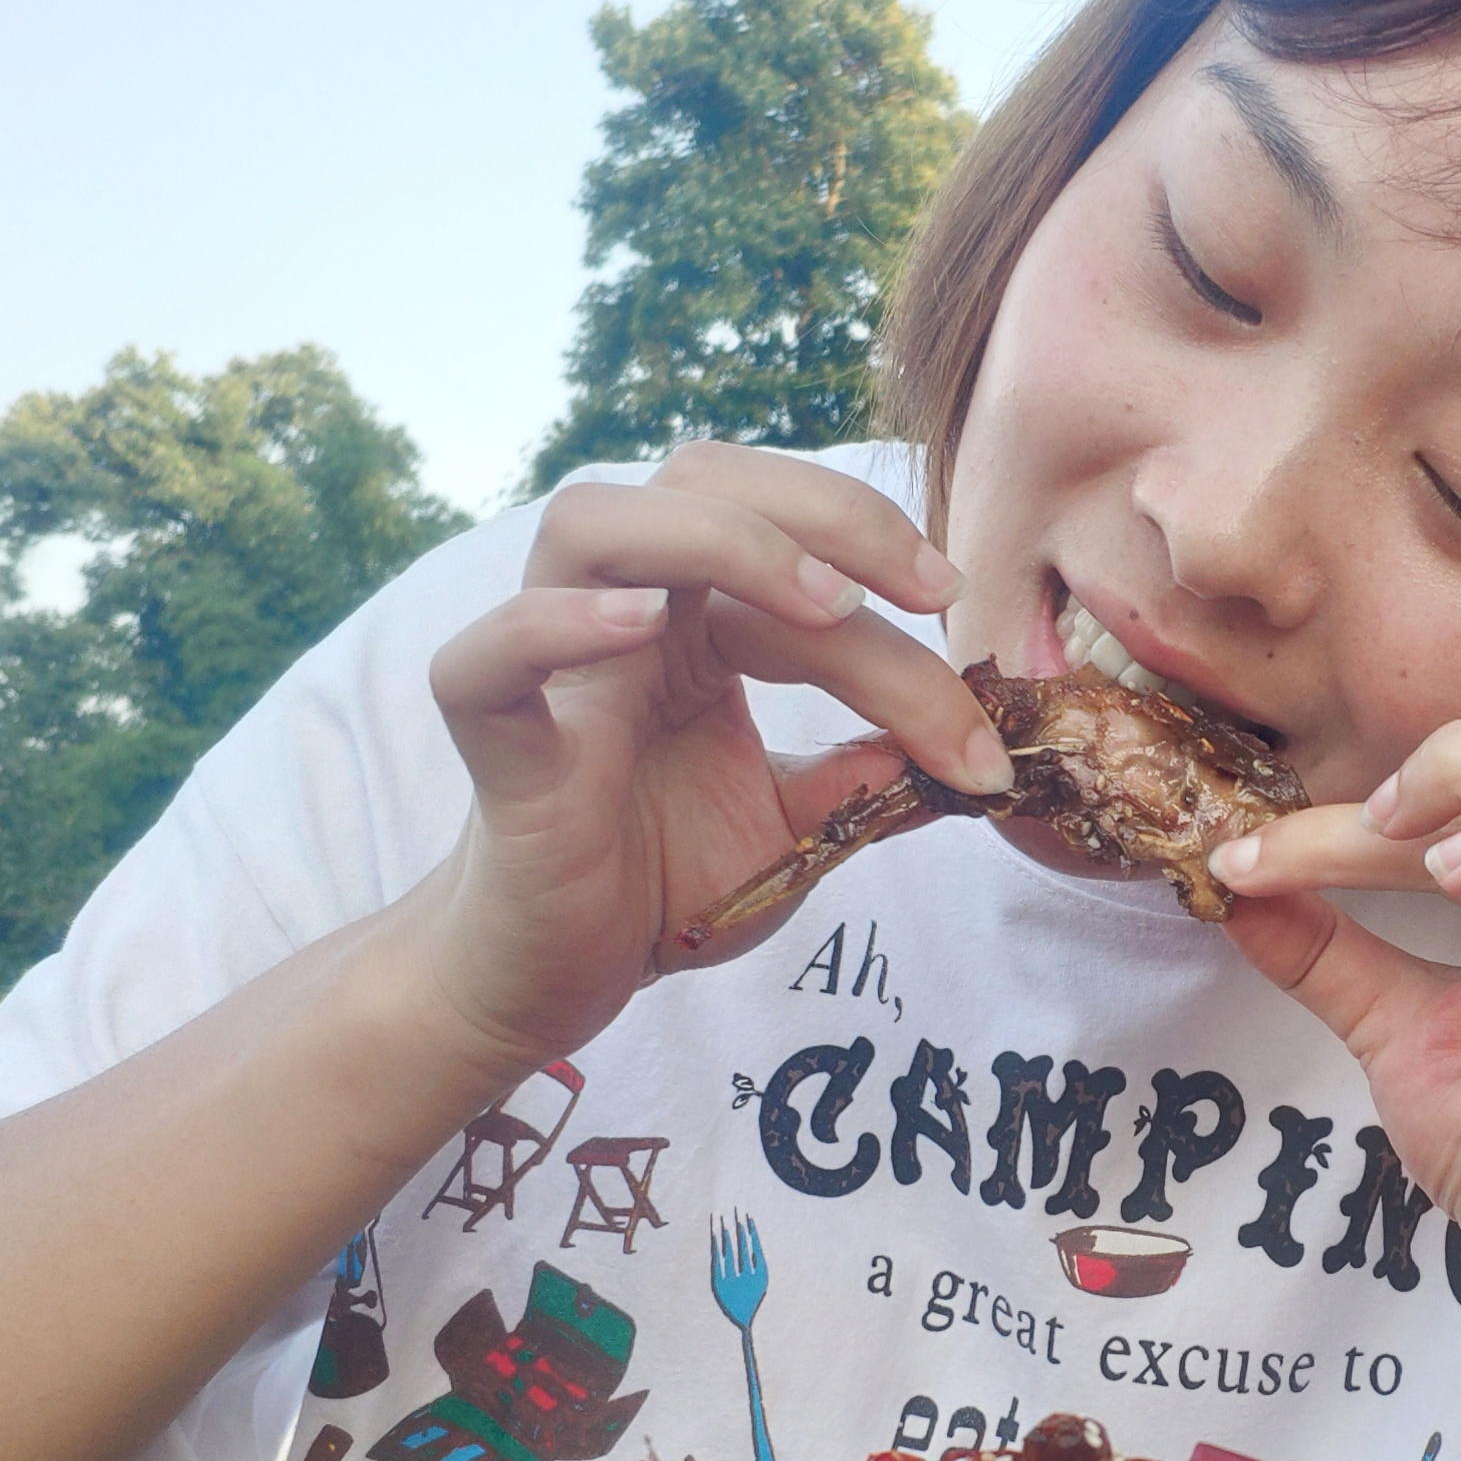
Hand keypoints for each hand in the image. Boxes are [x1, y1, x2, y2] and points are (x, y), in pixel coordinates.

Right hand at [410, 444, 1013, 1080]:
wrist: (554, 979)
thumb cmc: (660, 886)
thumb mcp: (795, 827)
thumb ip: (866, 776)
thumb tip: (970, 748)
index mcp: (695, 619)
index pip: (801, 555)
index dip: (894, 576)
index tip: (975, 644)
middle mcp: (619, 611)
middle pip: (700, 481)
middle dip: (830, 511)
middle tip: (928, 589)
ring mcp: (551, 668)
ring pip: (592, 523)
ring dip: (720, 539)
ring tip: (824, 606)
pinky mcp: (496, 744)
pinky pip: (486, 657)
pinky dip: (554, 625)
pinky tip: (638, 628)